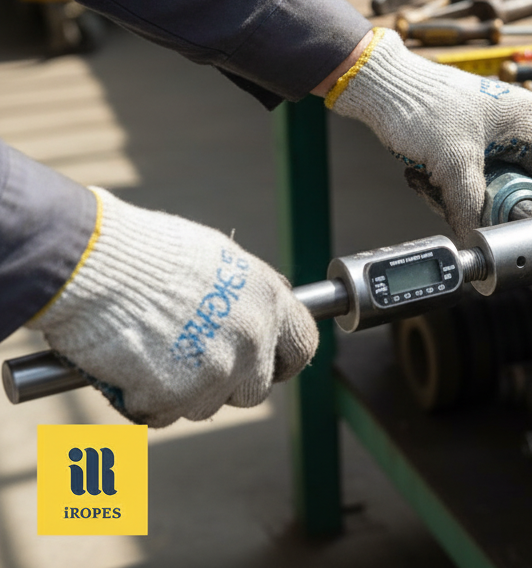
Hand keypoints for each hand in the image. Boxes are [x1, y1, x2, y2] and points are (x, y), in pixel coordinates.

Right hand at [31, 189, 317, 426]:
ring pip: (204, 407)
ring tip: (147, 351)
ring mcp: (215, 371)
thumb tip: (255, 315)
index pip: (302, 347)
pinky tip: (124, 364)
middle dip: (223, 384)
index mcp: (268, 299)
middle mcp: (252, 338)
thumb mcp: (217, 259)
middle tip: (185, 361)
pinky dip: (139, 401)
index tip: (263, 365)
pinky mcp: (173, 397)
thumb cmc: (145, 252)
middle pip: (254, 390)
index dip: (280, 362)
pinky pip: (159, 416)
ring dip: (178, 392)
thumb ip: (244, 296)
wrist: (92, 262)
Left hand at [326, 28, 531, 237]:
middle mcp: (516, 122)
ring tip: (431, 184)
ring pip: (491, 181)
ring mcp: (492, 128)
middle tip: (458, 205)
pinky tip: (424, 175)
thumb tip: (477, 242)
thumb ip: (471, 207)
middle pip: (520, 182)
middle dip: (487, 201)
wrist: (381, 85)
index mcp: (528, 121)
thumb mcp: (453, 164)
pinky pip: (471, 172)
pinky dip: (449, 181)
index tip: (514, 224)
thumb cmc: (422, 108)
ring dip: (461, 193)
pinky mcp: (468, 134)